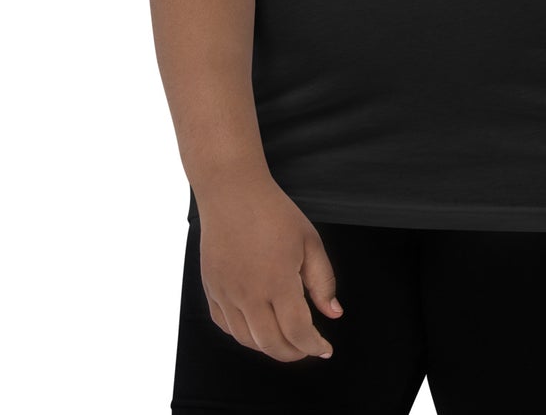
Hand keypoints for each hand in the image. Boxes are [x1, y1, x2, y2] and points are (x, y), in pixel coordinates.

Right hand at [193, 171, 342, 362]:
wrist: (232, 192)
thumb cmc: (273, 212)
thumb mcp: (309, 241)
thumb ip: (323, 281)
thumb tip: (333, 313)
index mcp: (277, 282)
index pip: (297, 332)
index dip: (314, 346)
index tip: (324, 348)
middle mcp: (248, 294)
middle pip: (271, 344)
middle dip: (294, 353)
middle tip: (307, 348)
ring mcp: (226, 293)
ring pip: (246, 340)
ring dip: (269, 347)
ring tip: (286, 339)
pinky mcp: (212, 289)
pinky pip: (225, 326)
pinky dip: (243, 334)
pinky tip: (257, 326)